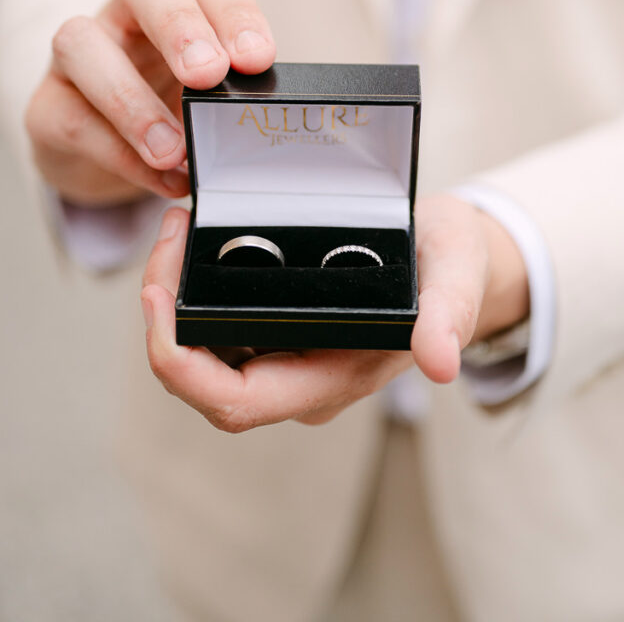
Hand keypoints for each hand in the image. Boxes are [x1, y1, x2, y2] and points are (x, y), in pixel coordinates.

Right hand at [24, 0, 275, 204]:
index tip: (258, 59)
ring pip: (83, 43)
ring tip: (174, 150)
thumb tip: (274, 123)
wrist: (110, 157)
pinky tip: (159, 177)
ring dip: (131, 100)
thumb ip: (236, 101)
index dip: (235, 13)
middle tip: (209, 75)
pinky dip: (120, 154)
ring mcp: (80, 56)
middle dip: (179, 26)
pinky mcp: (49, 106)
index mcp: (181, 7)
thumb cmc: (173, 115)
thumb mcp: (213, 103)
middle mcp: (126, 17)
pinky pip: (73, 119)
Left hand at [140, 194, 528, 430]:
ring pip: (204, 353)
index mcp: (335, 375)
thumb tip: (439, 362)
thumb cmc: (452, 266)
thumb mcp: (458, 273)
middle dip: (163, 319)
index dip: (182, 364)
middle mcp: (302, 377)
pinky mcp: (282, 331)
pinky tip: (195, 241)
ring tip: (178, 228)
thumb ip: (450, 314)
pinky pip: (218, 327)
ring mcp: (288, 356)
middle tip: (168, 236)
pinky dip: (193, 291)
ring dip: (173, 301)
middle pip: (202, 379)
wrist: (452, 263)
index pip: (236, 401)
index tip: (158, 299)